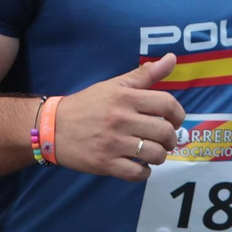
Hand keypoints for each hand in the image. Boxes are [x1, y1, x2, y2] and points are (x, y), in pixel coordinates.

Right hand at [53, 53, 185, 180]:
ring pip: (155, 155)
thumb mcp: (114, 85)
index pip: (167, 104)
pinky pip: (137, 173)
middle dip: (171, 138)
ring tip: (152, 152)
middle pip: (165, 132)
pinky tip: (139, 165)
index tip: (175, 120)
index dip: (178, 114)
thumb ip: (145, 74)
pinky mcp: (106, 164)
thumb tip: (172, 58)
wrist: (53, 126)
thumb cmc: (87, 104)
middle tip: (164, 139)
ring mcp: (114, 144)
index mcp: (125, 97)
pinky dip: (144, 172)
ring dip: (159, 156)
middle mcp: (122, 119)